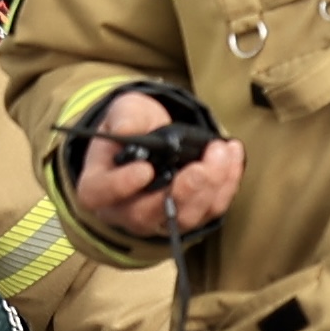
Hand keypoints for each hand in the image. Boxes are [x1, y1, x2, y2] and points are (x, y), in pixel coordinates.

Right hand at [68, 89, 242, 236]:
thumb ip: (124, 118)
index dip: (122, 186)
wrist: (154, 136)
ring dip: (210, 187)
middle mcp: (126, 210)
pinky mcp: (188, 215)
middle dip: (181, 193)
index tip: (145, 170)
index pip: (102, 194)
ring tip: (221, 151)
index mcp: (98, 186)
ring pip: (184, 218)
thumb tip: (126, 131)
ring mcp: (158, 218)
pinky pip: (210, 210)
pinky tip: (231, 154)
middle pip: (149, 215)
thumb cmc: (132, 126)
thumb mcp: (123, 112)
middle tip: (200, 168)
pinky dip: (226, 184)